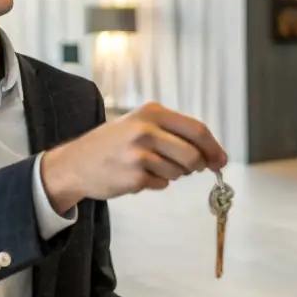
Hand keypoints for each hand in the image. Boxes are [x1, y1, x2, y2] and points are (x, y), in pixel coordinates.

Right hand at [40, 102, 227, 211]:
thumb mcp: (141, 124)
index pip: (197, 129)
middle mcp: (146, 130)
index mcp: (152, 112)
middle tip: (191, 169)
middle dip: (198, 165)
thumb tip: (215, 156)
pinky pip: (162, 184)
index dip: (213, 147)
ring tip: (149, 165)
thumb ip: (176, 134)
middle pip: (193, 154)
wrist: (75, 162)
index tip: (221, 160)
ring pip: (179, 172)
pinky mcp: (133, 177)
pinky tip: (137, 175)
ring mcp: (139, 154)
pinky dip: (156, 183)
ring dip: (172, 174)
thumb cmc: (115, 143)